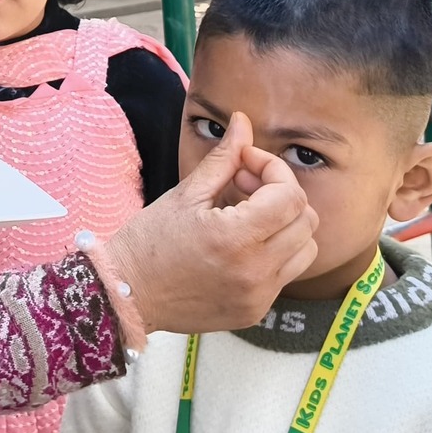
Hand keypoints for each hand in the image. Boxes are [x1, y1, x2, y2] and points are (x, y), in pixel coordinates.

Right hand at [102, 111, 318, 334]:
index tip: (245, 163)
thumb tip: (243, 121)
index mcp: (235, 239)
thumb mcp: (185, 194)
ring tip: (249, 216)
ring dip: (285, 224)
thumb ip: (223, 158)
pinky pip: (285, 274)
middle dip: (281, 193)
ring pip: (305, 249)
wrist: (126, 295)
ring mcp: (258, 296)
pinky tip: (241, 243)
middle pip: (305, 221)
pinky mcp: (255, 311)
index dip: (273, 169)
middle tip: (244, 185)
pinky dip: (274, 251)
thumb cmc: (148, 242)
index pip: (289, 195)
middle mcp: (255, 272)